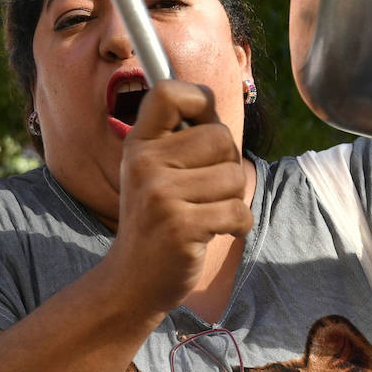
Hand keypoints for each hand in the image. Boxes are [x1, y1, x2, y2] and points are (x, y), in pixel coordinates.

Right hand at [107, 80, 252, 314]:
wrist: (133, 280)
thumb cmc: (156, 219)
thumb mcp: (153, 171)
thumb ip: (179, 138)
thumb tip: (211, 102)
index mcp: (138, 144)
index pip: (168, 92)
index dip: (199, 101)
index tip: (203, 124)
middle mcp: (144, 163)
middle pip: (220, 136)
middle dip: (227, 163)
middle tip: (205, 190)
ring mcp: (160, 195)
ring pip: (234, 176)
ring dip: (232, 199)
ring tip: (206, 213)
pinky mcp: (180, 226)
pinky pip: (237, 212)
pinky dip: (238, 225)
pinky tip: (214, 232)